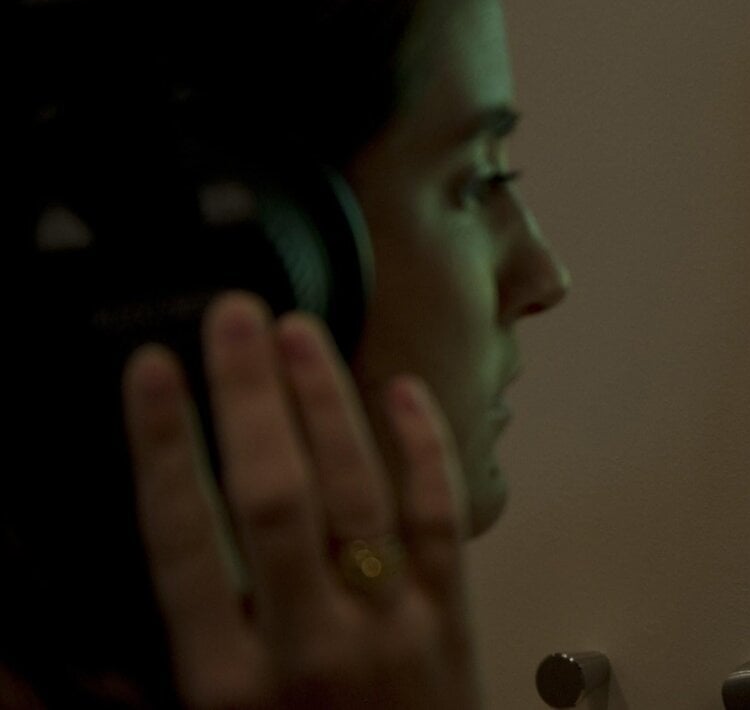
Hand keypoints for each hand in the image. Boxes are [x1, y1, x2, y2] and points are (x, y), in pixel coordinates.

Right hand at [122, 291, 482, 708]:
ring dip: (325, 401)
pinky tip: (398, 390)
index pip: (182, 540)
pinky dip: (422, 447)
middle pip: (274, 494)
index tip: (150, 369)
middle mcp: (307, 648)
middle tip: (232, 315)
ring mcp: (388, 629)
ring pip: (357, 491)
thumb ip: (135, 673)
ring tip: (297, 331)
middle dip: (249, 395)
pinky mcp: (453, 621)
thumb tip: (57, 618)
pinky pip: (439, 518)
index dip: (163, 444)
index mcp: (224, 683)